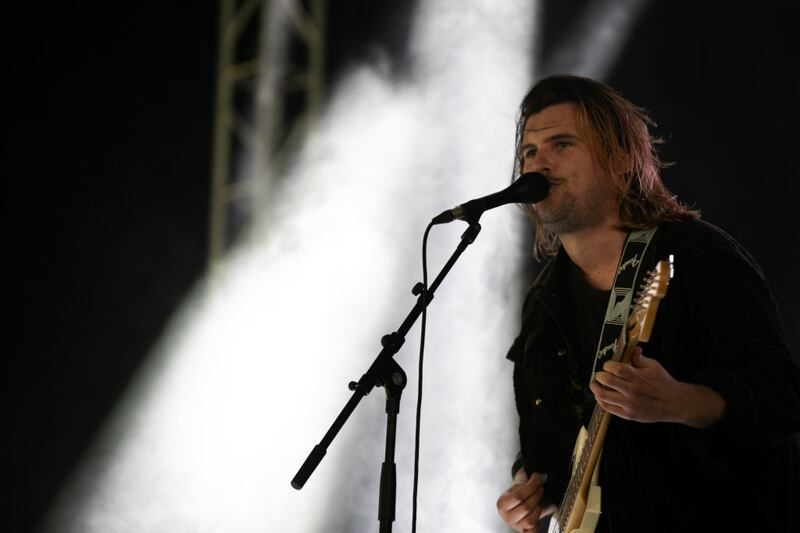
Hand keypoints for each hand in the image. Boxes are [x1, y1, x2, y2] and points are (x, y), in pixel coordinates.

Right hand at [496, 472, 551, 531]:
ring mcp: (516, 526)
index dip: (531, 487)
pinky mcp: (524, 531)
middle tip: (540, 488)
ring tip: (537, 501)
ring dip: (537, 508)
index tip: (537, 478)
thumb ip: (526, 483)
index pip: (518, 496)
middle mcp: (507, 517)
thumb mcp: (517, 487)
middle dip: (536, 495)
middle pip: (526, 507)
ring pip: (531, 519)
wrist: (517, 507)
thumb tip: (539, 478)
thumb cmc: (518, 496)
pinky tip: (538, 518)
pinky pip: (533, 531)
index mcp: (502, 504)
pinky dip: (536, 527)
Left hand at [590, 347, 725, 427]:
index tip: (608, 366)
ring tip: (596, 385)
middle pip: (607, 381)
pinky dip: (601, 401)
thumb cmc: (664, 383)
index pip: (615, 368)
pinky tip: (601, 396)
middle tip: (600, 375)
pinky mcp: (629, 415)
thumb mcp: (653, 366)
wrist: (675, 403)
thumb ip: (639, 358)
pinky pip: (609, 409)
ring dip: (596, 389)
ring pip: (604, 396)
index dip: (607, 365)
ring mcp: (630, 404)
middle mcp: (632, 391)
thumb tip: (632, 349)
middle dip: (599, 376)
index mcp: (637, 377)